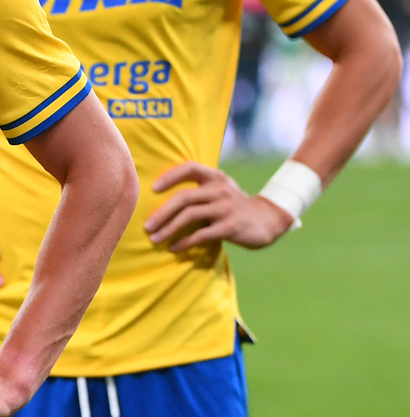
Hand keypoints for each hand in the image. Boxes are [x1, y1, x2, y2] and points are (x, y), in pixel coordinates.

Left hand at [145, 162, 293, 251]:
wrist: (269, 220)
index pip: (190, 168)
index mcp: (216, 177)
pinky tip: (174, 248)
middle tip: (146, 226)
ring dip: (168, 229)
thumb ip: (199, 190)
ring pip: (190, 216)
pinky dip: (184, 242)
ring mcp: (226, 208)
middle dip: (162, 213)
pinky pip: (201, 234)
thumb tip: (160, 201)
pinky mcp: (230, 227)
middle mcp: (220, 190)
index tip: (153, 188)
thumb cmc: (234, 206)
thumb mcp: (220, 190)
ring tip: (155, 239)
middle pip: (184, 198)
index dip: (170, 176)